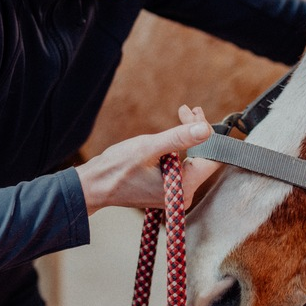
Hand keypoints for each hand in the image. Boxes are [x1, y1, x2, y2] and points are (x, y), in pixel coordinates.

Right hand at [75, 105, 221, 213]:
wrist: (94, 186)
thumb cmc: (117, 168)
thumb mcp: (148, 148)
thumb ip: (179, 138)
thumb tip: (205, 129)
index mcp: (183, 187)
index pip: (211, 157)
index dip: (207, 133)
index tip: (194, 113)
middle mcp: (184, 195)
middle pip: (204, 158)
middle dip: (198, 132)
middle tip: (187, 110)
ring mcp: (176, 194)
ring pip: (194, 160)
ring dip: (189, 137)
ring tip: (183, 114)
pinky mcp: (168, 190)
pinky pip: (182, 166)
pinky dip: (179, 148)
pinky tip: (173, 135)